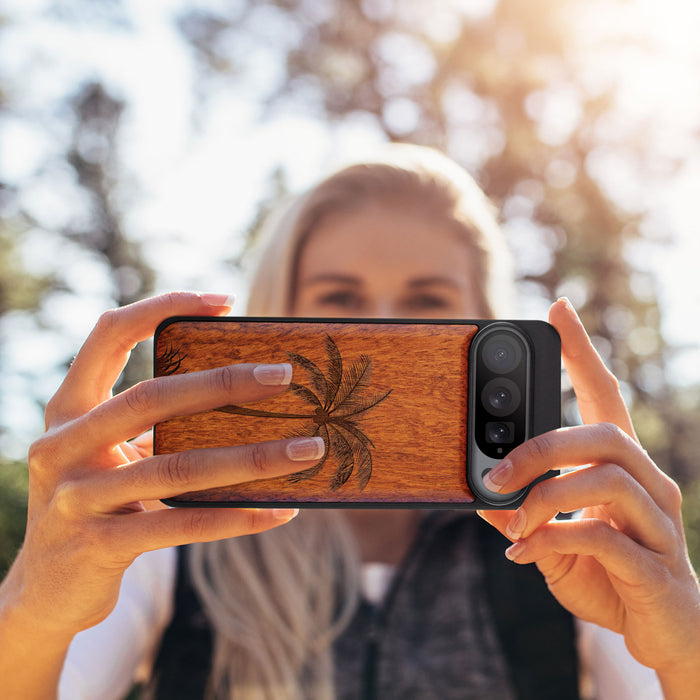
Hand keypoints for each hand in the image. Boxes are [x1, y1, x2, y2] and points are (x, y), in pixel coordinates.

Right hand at [3, 292, 324, 639]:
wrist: (46, 590)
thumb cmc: (98, 503)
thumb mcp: (112, 455)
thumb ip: (156, 426)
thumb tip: (249, 398)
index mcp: (68, 409)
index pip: (109, 334)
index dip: (162, 307)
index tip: (225, 301)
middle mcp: (62, 446)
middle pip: (151, 398)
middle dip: (223, 383)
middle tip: (284, 375)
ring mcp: (76, 498)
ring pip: (178, 468)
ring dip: (253, 458)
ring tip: (308, 450)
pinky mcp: (99, 546)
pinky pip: (183, 524)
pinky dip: (237, 517)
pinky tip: (280, 511)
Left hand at [478, 298, 699, 692]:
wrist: (664, 634)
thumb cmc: (609, 576)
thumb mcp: (553, 540)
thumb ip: (523, 515)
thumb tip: (480, 496)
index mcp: (622, 468)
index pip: (605, 395)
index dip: (582, 352)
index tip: (558, 309)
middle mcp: (649, 484)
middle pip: (604, 434)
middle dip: (541, 447)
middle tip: (495, 472)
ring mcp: (659, 523)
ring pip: (607, 479)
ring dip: (545, 497)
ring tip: (512, 522)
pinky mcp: (656, 566)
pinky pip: (604, 538)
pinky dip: (553, 540)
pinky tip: (525, 554)